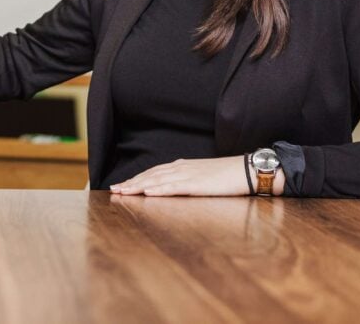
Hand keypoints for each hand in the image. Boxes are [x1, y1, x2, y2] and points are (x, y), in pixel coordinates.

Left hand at [109, 156, 255, 196]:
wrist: (246, 170)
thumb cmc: (227, 175)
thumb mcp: (203, 176)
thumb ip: (188, 179)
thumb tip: (175, 184)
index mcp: (182, 166)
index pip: (153, 172)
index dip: (136, 178)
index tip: (122, 185)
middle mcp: (181, 168)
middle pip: (150, 175)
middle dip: (131, 183)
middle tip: (114, 190)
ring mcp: (187, 175)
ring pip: (157, 180)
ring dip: (138, 186)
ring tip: (122, 192)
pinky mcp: (196, 184)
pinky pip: (173, 187)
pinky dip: (158, 189)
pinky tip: (147, 192)